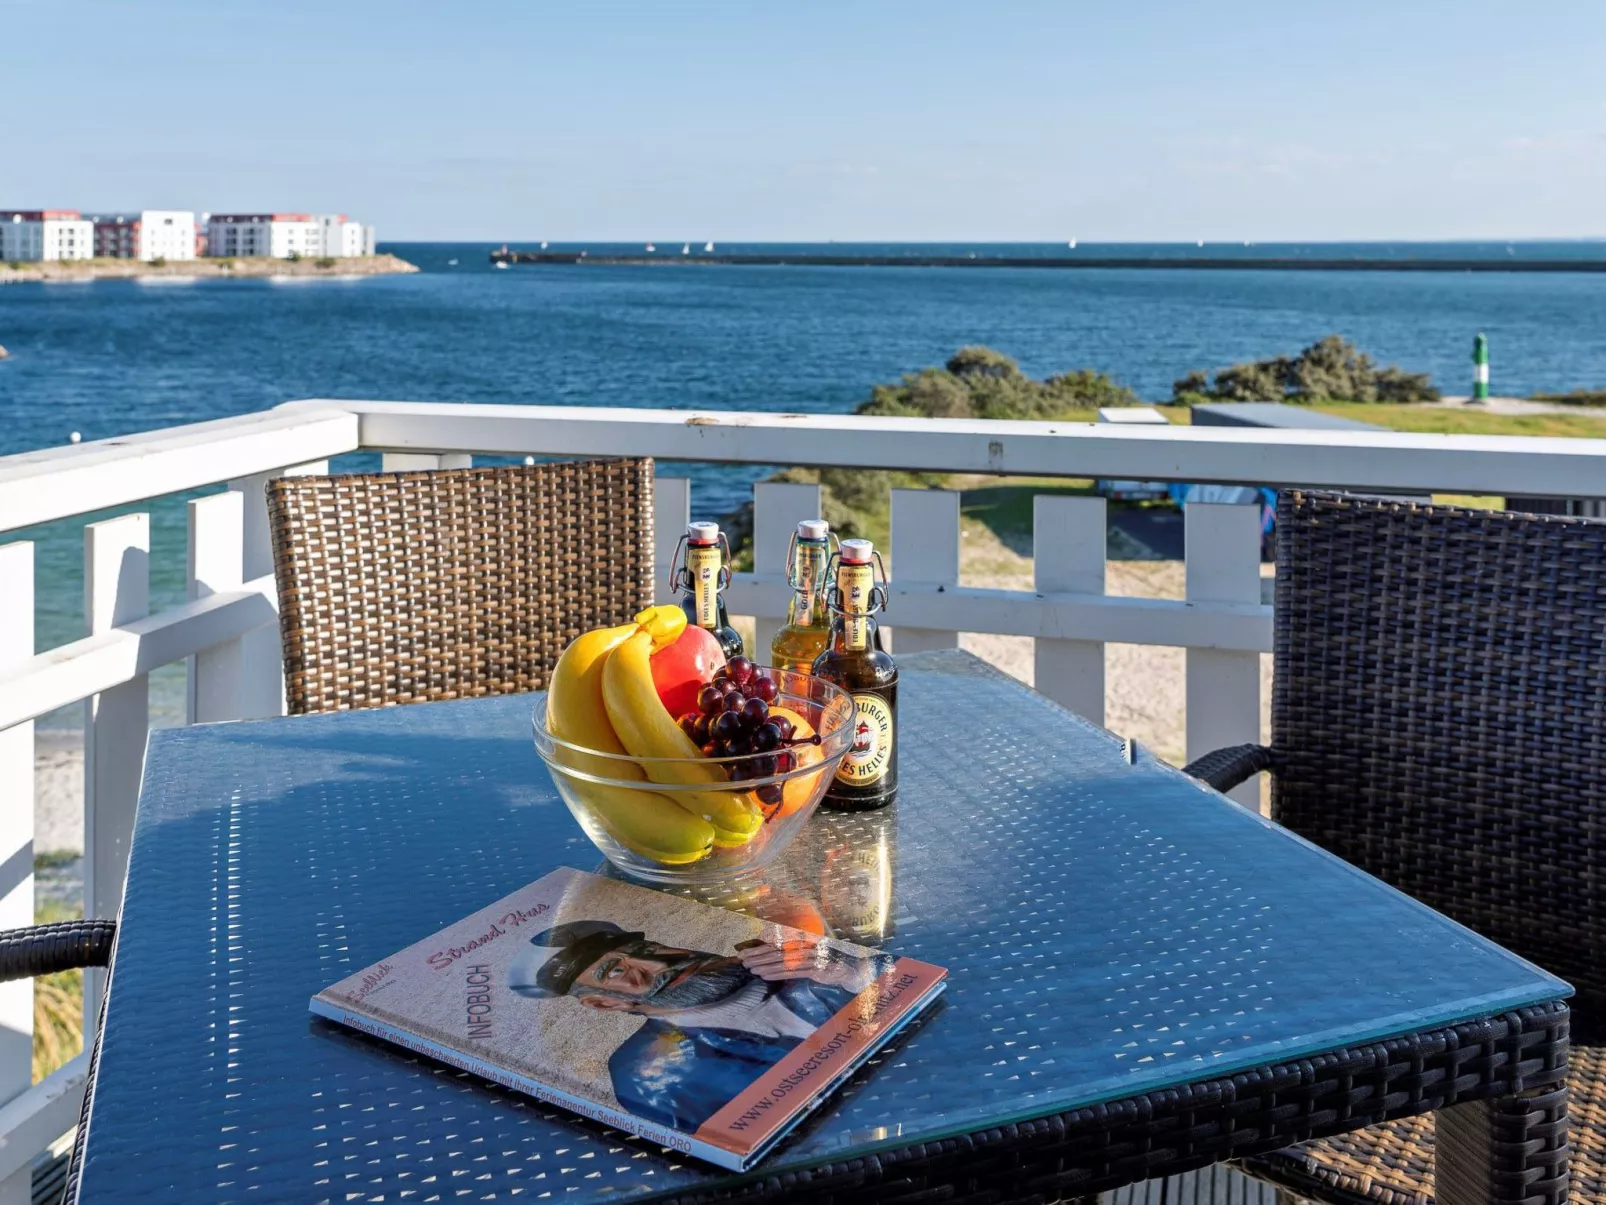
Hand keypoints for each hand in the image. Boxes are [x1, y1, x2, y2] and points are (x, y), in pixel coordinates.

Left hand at [736, 936, 872, 990]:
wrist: (848, 968)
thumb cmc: (825, 961)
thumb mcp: (807, 953)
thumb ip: (792, 951)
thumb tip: (771, 951)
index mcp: (800, 940)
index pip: (775, 944)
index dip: (758, 948)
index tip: (743, 953)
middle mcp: (803, 946)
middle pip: (775, 951)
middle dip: (757, 956)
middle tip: (742, 961)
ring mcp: (808, 957)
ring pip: (781, 961)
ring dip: (764, 965)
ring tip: (750, 969)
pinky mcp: (814, 969)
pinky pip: (791, 971)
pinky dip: (776, 973)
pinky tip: (765, 976)